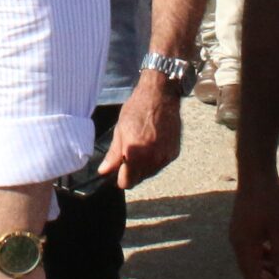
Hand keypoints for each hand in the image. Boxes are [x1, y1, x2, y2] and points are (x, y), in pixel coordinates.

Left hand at [98, 72, 183, 189]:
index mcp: (135, 154)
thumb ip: (113, 154)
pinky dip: (156, 159)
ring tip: (142, 146)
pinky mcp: (174, 152)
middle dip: (132, 171)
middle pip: (139, 179)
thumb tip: (104, 171)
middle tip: (129, 154)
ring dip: (144, 166)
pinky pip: (161, 164)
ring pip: (150, 173)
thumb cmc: (137, 109)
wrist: (160, 95)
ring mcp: (165, 156)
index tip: (118, 169)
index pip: (127, 183)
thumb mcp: (120, 130)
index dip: (120, 178)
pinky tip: (152, 144)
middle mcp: (152, 159)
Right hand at [231, 161, 278, 278]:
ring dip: (265, 270)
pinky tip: (275, 257)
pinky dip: (262, 258)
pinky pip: (250, 250)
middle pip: (249, 271)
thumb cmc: (270, 200)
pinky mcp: (242, 228)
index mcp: (244, 244)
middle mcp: (237, 242)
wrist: (256, 175)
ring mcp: (238, 234)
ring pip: (250, 261)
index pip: (253, 275)